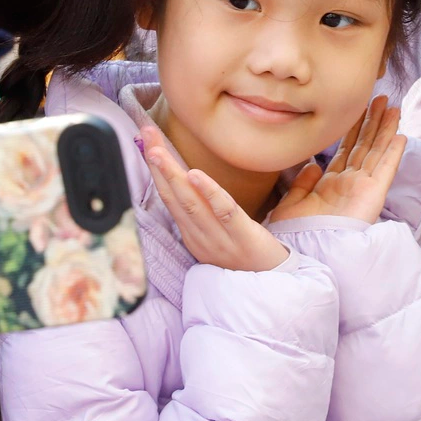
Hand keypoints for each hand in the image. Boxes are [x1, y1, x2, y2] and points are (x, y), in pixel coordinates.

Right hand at [140, 134, 289, 272]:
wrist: (274, 286)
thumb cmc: (245, 255)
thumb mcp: (216, 234)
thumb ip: (202, 210)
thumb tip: (189, 179)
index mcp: (192, 234)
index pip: (168, 197)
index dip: (155, 168)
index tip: (146, 139)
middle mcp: (199, 237)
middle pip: (173, 196)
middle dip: (157, 164)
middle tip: (145, 134)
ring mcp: (219, 239)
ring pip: (190, 204)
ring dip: (172, 175)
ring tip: (159, 152)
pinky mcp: (243, 237)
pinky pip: (224, 212)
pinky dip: (209, 193)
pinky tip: (196, 174)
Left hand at [268, 97, 406, 225]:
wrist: (307, 252)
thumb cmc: (297, 234)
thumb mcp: (291, 204)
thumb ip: (301, 184)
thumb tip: (313, 164)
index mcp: (330, 185)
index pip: (346, 150)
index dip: (354, 128)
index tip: (360, 108)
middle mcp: (349, 183)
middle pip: (365, 146)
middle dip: (373, 122)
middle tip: (382, 99)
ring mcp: (362, 188)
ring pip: (376, 152)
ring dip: (386, 129)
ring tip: (393, 108)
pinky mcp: (373, 195)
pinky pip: (385, 170)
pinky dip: (393, 153)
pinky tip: (401, 136)